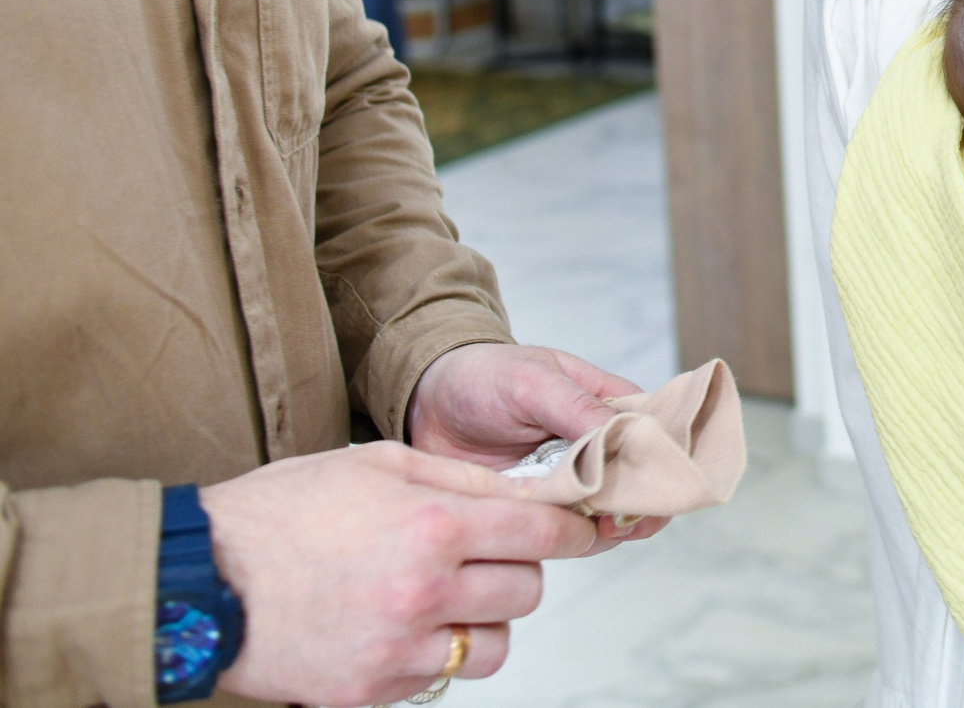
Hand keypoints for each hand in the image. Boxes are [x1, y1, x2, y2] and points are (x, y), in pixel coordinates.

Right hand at [200, 441, 599, 706]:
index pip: (544, 534)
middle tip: (486, 556)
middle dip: (518, 570)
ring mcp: (398, 649)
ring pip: (494, 645)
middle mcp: (425, 591)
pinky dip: (433, 653)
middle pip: (527, 591)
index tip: (577, 531)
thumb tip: (529, 489)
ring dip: (483, 621)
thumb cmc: (280, 513)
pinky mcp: (370, 691)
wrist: (199, 581)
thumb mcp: (377, 464)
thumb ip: (461, 478)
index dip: (572, 530)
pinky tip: (398, 625)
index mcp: (434, 525)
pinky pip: (438, 677)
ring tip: (443, 597)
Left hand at [408, 343, 666, 545]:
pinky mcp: (542, 508)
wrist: (427, 403)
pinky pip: (569, 531)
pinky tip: (565, 538)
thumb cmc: (484, 377)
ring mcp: (572, 481)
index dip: (663, 460)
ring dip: (609, 527)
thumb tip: (622, 436)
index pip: (657, 433)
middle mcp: (599, 446)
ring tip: (597, 531)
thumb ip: (577, 407)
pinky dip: (572, 539)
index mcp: (610, 406)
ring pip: (610, 512)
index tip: (653, 484)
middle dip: (639, 505)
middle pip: (640, 481)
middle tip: (621, 520)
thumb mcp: (533, 380)